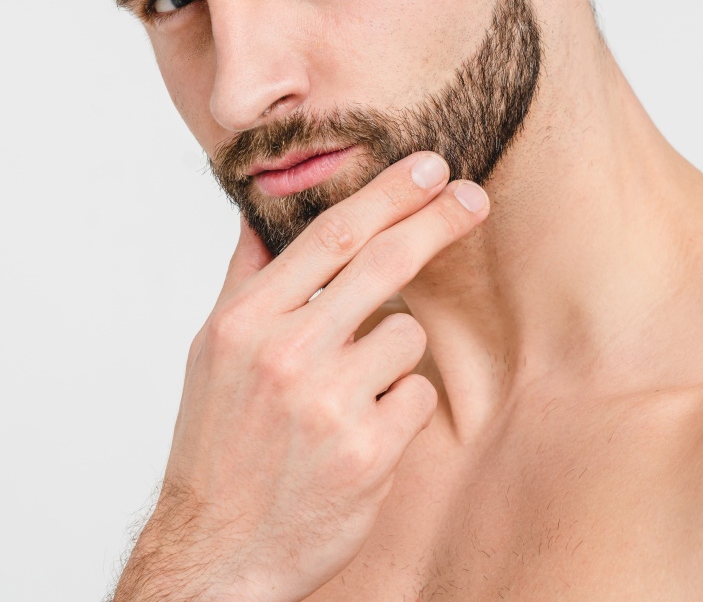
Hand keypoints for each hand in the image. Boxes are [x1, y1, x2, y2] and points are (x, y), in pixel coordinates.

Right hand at [113, 153, 488, 601]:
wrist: (216, 553)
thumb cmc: (218, 443)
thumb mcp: (213, 352)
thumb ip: (246, 277)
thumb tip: (260, 211)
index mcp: (246, 321)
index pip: (330, 234)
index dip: (387, 193)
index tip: (428, 167)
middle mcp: (285, 354)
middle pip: (383, 262)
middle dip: (436, 221)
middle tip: (473, 196)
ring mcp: (329, 403)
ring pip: (406, 335)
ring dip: (392, 352)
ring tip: (348, 392)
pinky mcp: (368, 450)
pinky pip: (417, 392)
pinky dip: (400, 402)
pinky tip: (361, 430)